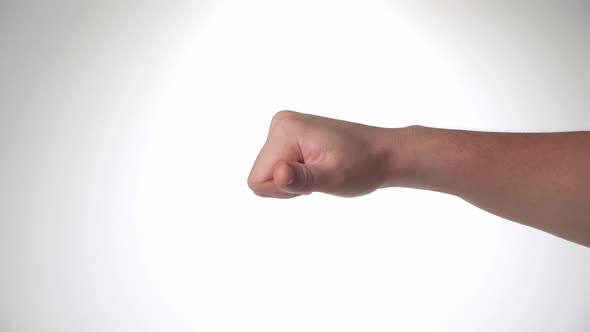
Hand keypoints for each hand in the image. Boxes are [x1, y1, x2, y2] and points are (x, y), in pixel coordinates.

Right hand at [247, 111, 400, 197]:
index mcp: (285, 130)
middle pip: (259, 176)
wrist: (384, 153)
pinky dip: (296, 174)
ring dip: (293, 180)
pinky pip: (276, 167)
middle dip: (287, 185)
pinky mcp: (289, 135)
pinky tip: (317, 166)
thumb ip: (302, 179)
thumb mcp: (334, 178)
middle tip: (319, 176)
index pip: (257, 181)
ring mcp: (284, 128)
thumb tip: (277, 174)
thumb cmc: (363, 166)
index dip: (283, 190)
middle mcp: (280, 123)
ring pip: (267, 173)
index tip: (312, 179)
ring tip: (321, 170)